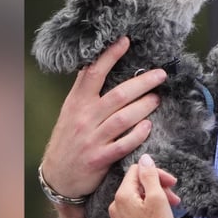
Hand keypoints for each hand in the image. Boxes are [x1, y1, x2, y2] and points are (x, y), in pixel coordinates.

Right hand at [40, 37, 166, 200]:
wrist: (57, 177)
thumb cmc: (68, 139)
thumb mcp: (70, 111)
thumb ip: (85, 91)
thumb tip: (100, 63)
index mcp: (76, 103)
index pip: (93, 73)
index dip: (110, 56)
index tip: (126, 41)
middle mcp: (84, 118)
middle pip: (118, 95)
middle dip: (142, 82)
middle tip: (160, 74)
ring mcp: (92, 139)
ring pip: (124, 118)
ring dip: (145, 106)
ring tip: (158, 98)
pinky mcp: (100, 159)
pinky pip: (124, 144)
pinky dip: (138, 134)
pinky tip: (148, 126)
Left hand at [110, 154, 180, 217]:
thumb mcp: (157, 198)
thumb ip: (149, 175)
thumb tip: (144, 158)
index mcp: (122, 195)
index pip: (137, 171)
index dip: (156, 173)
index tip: (171, 183)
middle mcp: (114, 207)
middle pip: (136, 186)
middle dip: (156, 187)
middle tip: (174, 197)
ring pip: (135, 201)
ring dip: (152, 200)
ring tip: (170, 208)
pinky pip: (132, 215)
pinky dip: (145, 213)